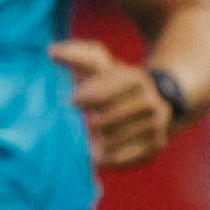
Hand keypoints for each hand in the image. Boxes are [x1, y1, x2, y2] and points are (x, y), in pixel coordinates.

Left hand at [54, 41, 175, 169]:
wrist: (155, 102)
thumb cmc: (115, 85)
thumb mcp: (101, 67)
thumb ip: (77, 56)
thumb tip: (51, 52)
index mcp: (136, 79)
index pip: (109, 89)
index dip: (88, 95)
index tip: (72, 101)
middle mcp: (151, 100)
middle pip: (114, 115)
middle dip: (96, 121)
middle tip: (85, 125)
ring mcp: (157, 123)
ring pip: (123, 136)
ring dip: (103, 140)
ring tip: (90, 142)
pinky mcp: (157, 143)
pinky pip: (134, 153)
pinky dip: (114, 157)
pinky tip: (100, 156)